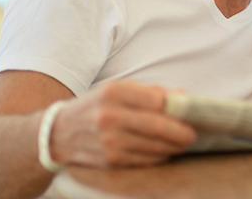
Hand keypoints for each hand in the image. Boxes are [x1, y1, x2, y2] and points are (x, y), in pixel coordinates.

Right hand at [51, 81, 196, 167]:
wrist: (58, 134)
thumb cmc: (96, 106)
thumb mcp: (119, 89)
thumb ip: (152, 92)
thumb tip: (183, 97)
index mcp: (113, 93)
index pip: (157, 101)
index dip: (180, 109)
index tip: (192, 114)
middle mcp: (109, 117)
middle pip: (158, 127)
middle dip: (181, 132)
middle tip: (192, 134)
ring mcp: (108, 142)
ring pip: (154, 147)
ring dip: (173, 147)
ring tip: (182, 143)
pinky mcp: (109, 161)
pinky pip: (144, 160)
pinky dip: (159, 157)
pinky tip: (164, 152)